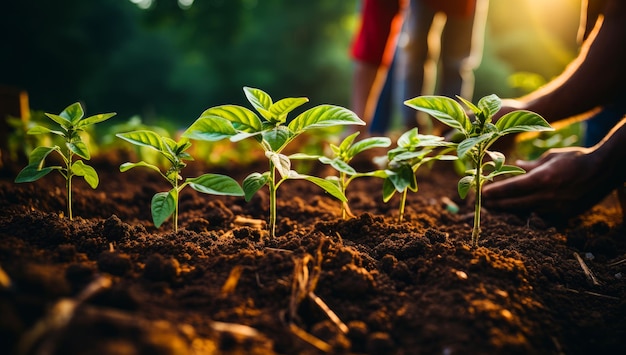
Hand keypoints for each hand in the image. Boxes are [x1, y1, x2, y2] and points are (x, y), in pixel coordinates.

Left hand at [482, 146, 616, 218]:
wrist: (606, 171)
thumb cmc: (576, 159)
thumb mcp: (551, 157)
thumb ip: (531, 165)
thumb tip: (515, 166)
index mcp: (543, 179)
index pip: (512, 188)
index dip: (496, 192)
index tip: (482, 193)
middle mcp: (548, 196)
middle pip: (515, 204)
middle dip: (498, 205)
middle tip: (483, 204)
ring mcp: (557, 208)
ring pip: (526, 212)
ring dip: (510, 211)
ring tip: (496, 209)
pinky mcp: (565, 216)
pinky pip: (541, 217)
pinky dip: (529, 215)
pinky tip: (518, 213)